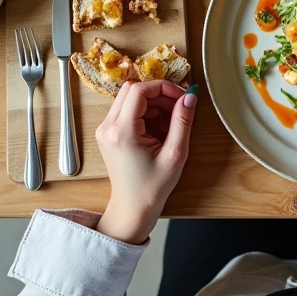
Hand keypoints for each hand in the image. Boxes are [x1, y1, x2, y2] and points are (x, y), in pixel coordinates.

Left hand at [95, 80, 195, 243]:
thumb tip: (190, 95)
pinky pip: (128, 109)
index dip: (163, 87)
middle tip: (178, 109)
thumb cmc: (153, 187)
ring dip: (153, 104)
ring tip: (169, 125)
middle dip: (158, 94)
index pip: (139, 90)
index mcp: (122, 132)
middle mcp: (108, 126)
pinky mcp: (109, 132)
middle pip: (133, 90)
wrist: (133, 208)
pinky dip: (146, 112)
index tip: (182, 97)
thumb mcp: (175, 154)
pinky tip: (158, 130)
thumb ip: (183, 121)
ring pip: (130, 98)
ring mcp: (105, 129)